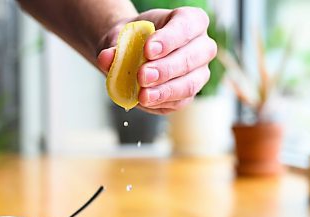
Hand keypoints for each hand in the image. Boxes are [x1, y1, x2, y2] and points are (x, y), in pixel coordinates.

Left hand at [97, 7, 216, 114]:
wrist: (131, 54)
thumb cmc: (132, 40)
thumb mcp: (120, 37)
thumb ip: (114, 46)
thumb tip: (107, 58)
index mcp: (191, 21)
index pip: (187, 26)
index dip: (169, 39)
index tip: (148, 49)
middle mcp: (202, 46)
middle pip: (191, 58)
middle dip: (166, 69)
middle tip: (142, 75)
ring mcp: (199, 72)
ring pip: (189, 84)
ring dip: (165, 90)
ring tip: (143, 94)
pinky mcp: (189, 94)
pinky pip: (179, 101)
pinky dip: (161, 102)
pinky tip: (145, 101)